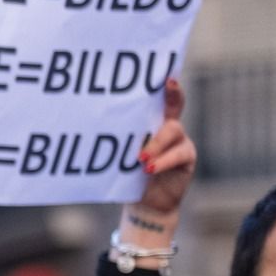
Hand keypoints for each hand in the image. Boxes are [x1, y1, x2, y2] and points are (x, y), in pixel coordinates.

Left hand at [116, 79, 195, 250]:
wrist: (145, 202)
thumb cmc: (129, 173)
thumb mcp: (120, 154)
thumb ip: (117, 139)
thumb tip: (89, 122)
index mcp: (155, 122)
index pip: (163, 99)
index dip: (168, 86)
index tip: (167, 74)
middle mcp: (171, 128)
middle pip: (174, 110)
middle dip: (172, 97)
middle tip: (168, 86)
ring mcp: (181, 142)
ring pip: (173, 132)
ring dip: (156, 143)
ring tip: (140, 157)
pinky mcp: (187, 159)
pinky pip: (178, 155)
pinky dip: (161, 161)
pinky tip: (148, 167)